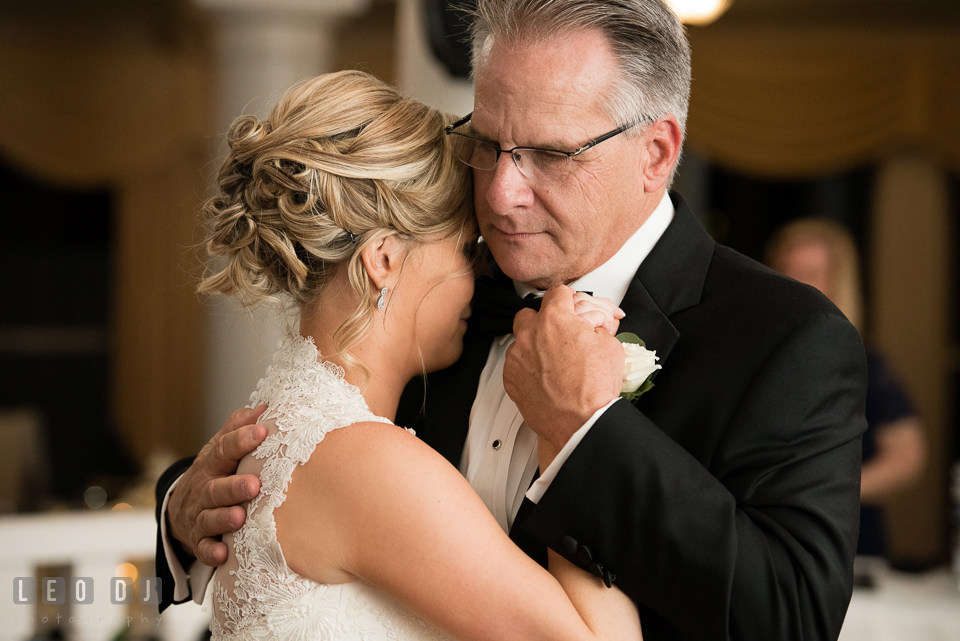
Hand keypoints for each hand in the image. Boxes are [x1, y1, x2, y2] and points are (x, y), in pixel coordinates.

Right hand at [167, 405, 267, 565]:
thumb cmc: (214, 472)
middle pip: (216, 488)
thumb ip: (238, 427)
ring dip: (224, 518)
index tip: (262, 432)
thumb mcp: (220, 448)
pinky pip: (203, 548)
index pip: (224, 450)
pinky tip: (223, 553)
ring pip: (210, 518)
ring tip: (240, 517)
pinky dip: (211, 552)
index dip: (241, 440)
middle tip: (254, 484)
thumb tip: (265, 407)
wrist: (181, 507)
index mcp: (212, 464)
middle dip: (234, 487)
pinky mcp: (199, 541)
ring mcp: (200, 516)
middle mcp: (204, 489)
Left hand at [504, 286, 624, 449]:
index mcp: (555, 320)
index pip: (557, 293)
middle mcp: (531, 334)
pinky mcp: (510, 378)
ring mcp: (517, 357)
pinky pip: (515, 363)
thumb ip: (594, 325)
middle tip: (560, 334)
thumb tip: (591, 324)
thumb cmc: (595, 388)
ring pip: (520, 339)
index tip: (569, 307)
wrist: (582, 422)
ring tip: (553, 361)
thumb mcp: (609, 344)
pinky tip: (544, 377)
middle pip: (531, 313)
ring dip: (534, 345)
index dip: (568, 300)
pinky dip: (527, 367)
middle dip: (545, 321)